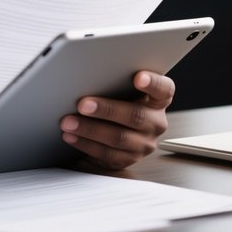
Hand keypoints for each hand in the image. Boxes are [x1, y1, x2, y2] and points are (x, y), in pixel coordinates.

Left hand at [59, 71, 174, 169]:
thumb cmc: (117, 97)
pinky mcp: (129, 158)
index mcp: (158, 99)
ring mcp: (144, 143)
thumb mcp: (121, 85)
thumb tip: (88, 72)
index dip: (152, 83)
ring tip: (68, 122)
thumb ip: (115, 79)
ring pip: (118, 138)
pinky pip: (108, 154)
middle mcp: (155, 122)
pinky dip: (86, 144)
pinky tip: (71, 136)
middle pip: (135, 116)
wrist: (116, 124)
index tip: (138, 77)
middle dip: (106, 109)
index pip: (163, 89)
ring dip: (90, 130)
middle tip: (82, 104)